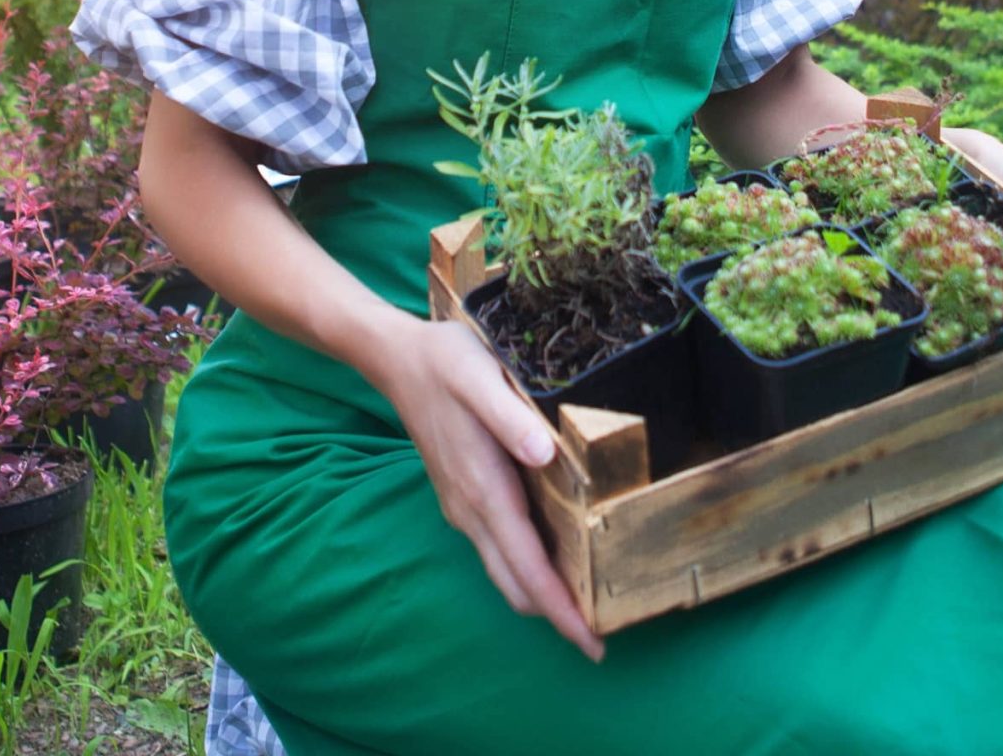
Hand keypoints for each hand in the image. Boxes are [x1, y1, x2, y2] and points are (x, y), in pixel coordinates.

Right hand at [371, 316, 604, 660]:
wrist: (397, 359)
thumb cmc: (446, 362)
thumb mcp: (480, 377)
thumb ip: (511, 418)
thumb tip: (545, 456)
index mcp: (483, 491)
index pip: (528, 568)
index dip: (562, 610)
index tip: (594, 643)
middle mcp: (471, 511)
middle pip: (517, 585)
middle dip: (558, 616)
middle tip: (605, 635)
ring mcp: (464, 508)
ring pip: (506, 571)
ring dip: (544, 595)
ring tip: (590, 602)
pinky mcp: (463, 497)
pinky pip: (499, 549)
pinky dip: (529, 568)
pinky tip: (558, 556)